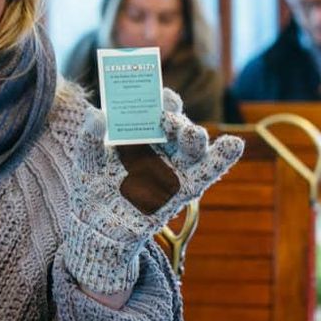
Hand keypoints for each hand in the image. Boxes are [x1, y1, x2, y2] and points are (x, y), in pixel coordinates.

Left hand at [65, 89, 242, 294]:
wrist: (97, 227)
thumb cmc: (94, 187)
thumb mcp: (86, 161)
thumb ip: (90, 138)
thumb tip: (96, 114)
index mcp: (140, 131)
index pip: (153, 107)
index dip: (156, 98)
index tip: (154, 93)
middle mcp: (161, 145)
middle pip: (175, 123)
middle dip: (174, 117)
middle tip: (164, 118)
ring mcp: (174, 166)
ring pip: (192, 145)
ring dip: (194, 135)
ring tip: (191, 134)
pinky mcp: (183, 189)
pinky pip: (207, 172)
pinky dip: (222, 158)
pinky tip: (233, 145)